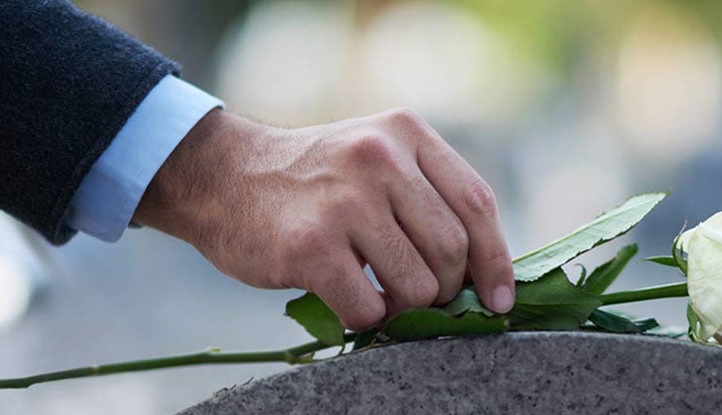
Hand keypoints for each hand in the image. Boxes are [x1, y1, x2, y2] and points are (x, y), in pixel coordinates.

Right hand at [133, 108, 514, 329]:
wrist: (222, 175)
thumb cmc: (312, 181)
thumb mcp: (375, 156)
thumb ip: (426, 195)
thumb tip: (485, 272)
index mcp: (406, 132)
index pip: (477, 203)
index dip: (496, 260)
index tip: (499, 298)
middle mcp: (379, 157)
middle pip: (452, 250)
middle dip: (445, 289)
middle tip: (420, 296)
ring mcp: (344, 200)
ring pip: (417, 285)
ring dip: (405, 308)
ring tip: (380, 296)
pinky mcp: (311, 245)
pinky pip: (368, 308)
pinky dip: (366, 320)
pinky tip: (350, 301)